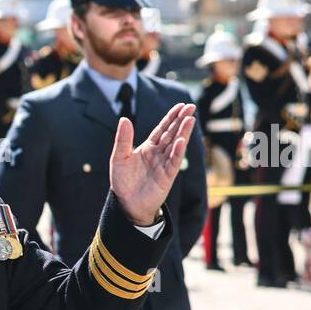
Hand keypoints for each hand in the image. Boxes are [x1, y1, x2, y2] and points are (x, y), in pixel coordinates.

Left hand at [109, 102, 195, 225]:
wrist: (126, 203)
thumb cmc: (123, 181)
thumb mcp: (119, 158)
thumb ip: (123, 139)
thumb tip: (124, 119)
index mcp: (149, 147)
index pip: (162, 128)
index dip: (171, 117)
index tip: (180, 105)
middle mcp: (159, 153)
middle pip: (172, 133)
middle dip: (181, 120)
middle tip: (191, 107)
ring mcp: (164, 164)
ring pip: (176, 145)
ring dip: (183, 133)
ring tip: (190, 120)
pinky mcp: (167, 176)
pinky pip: (174, 162)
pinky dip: (178, 152)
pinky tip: (181, 142)